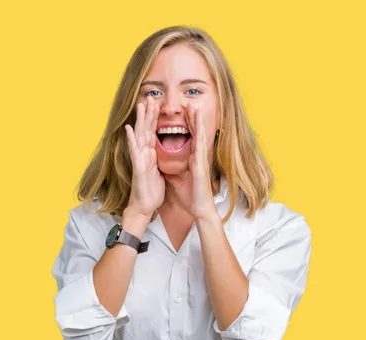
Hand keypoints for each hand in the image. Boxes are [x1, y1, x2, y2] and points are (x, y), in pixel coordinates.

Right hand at [124, 97, 164, 218]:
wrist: (145, 207)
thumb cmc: (152, 191)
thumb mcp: (160, 172)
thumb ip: (160, 160)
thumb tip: (163, 153)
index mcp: (151, 155)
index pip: (153, 133)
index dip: (155, 119)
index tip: (158, 105)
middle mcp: (144, 155)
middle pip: (146, 130)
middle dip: (148, 114)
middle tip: (149, 98)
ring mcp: (140, 160)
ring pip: (140, 136)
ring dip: (140, 120)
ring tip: (140, 106)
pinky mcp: (138, 168)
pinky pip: (134, 152)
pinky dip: (132, 140)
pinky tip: (129, 129)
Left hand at [163, 104, 217, 220]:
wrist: (199, 210)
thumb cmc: (191, 197)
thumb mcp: (176, 181)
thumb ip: (172, 171)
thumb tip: (165, 166)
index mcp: (191, 159)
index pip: (188, 138)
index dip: (186, 125)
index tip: (182, 113)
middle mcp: (197, 156)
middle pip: (194, 133)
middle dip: (191, 117)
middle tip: (188, 102)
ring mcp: (200, 159)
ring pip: (198, 134)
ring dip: (196, 120)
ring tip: (194, 105)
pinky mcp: (200, 164)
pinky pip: (198, 145)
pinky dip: (198, 132)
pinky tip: (197, 122)